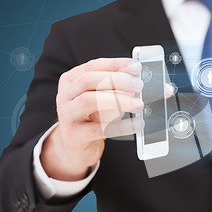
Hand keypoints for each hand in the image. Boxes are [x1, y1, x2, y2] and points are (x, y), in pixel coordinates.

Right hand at [41, 58, 144, 180]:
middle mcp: (65, 94)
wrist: (75, 147)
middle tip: (139, 85)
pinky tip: (137, 124)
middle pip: (89, 80)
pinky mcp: (74, 135)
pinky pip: (99, 129)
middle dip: (117, 80)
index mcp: (71, 80)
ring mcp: (67, 115)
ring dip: (118, 100)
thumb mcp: (101, 98)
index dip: (116, 65)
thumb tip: (145, 80)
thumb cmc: (91, 118)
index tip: (137, 67)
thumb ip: (117, 87)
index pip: (93, 66)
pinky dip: (122, 126)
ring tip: (138, 104)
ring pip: (89, 101)